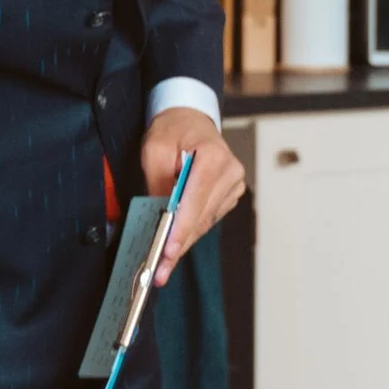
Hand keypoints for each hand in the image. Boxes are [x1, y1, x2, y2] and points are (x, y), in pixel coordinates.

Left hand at [141, 108, 245, 286]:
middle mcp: (231, 171)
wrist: (190, 119)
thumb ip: (158, 182)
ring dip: (184, 242)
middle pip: (201, 217)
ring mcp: (234, 184)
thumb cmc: (173, 130)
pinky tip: (175, 244)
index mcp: (213, 156)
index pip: (195, 201)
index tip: (168, 251)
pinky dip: (191, 231)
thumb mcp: (154, 149)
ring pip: (205, 222)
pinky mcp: (230, 194)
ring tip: (163, 264)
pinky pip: (208, 218)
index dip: (181, 229)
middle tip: (159, 269)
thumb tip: (161, 217)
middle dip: (178, 244)